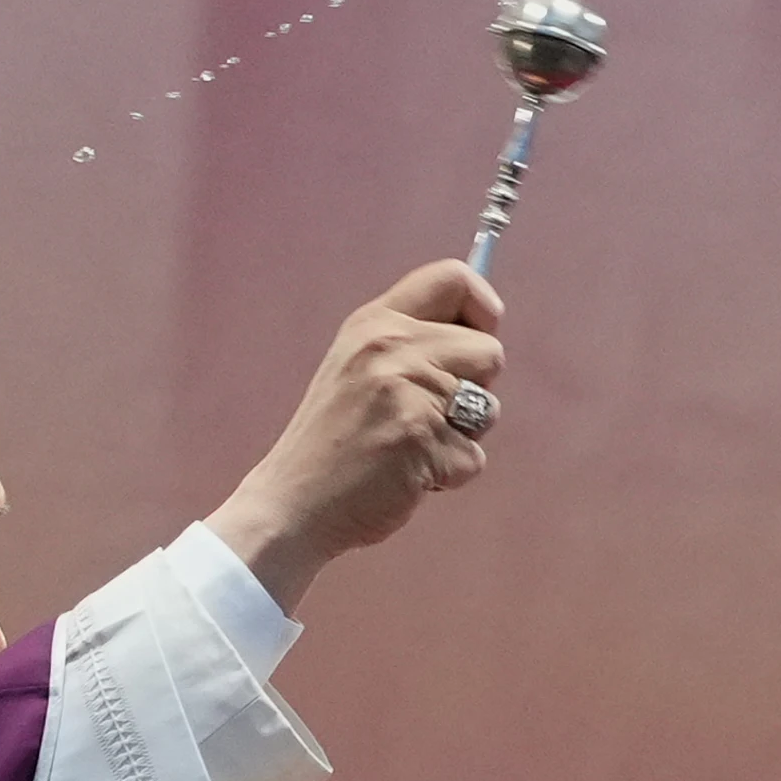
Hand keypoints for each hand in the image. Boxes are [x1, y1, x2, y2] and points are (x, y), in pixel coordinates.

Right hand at [206, 259, 504, 610]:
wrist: (292, 502)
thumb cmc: (332, 439)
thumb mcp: (356, 365)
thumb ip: (408, 342)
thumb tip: (482, 329)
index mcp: (375, 323)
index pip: (454, 278)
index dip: (482, 306)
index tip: (476, 335)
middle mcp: (391, 348)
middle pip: (488, 350)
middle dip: (474, 388)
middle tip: (424, 413)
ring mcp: (408, 393)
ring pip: (488, 408)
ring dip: (460, 436)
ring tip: (408, 445)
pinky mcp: (422, 441)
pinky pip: (473, 458)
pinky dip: (447, 475)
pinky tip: (404, 474)